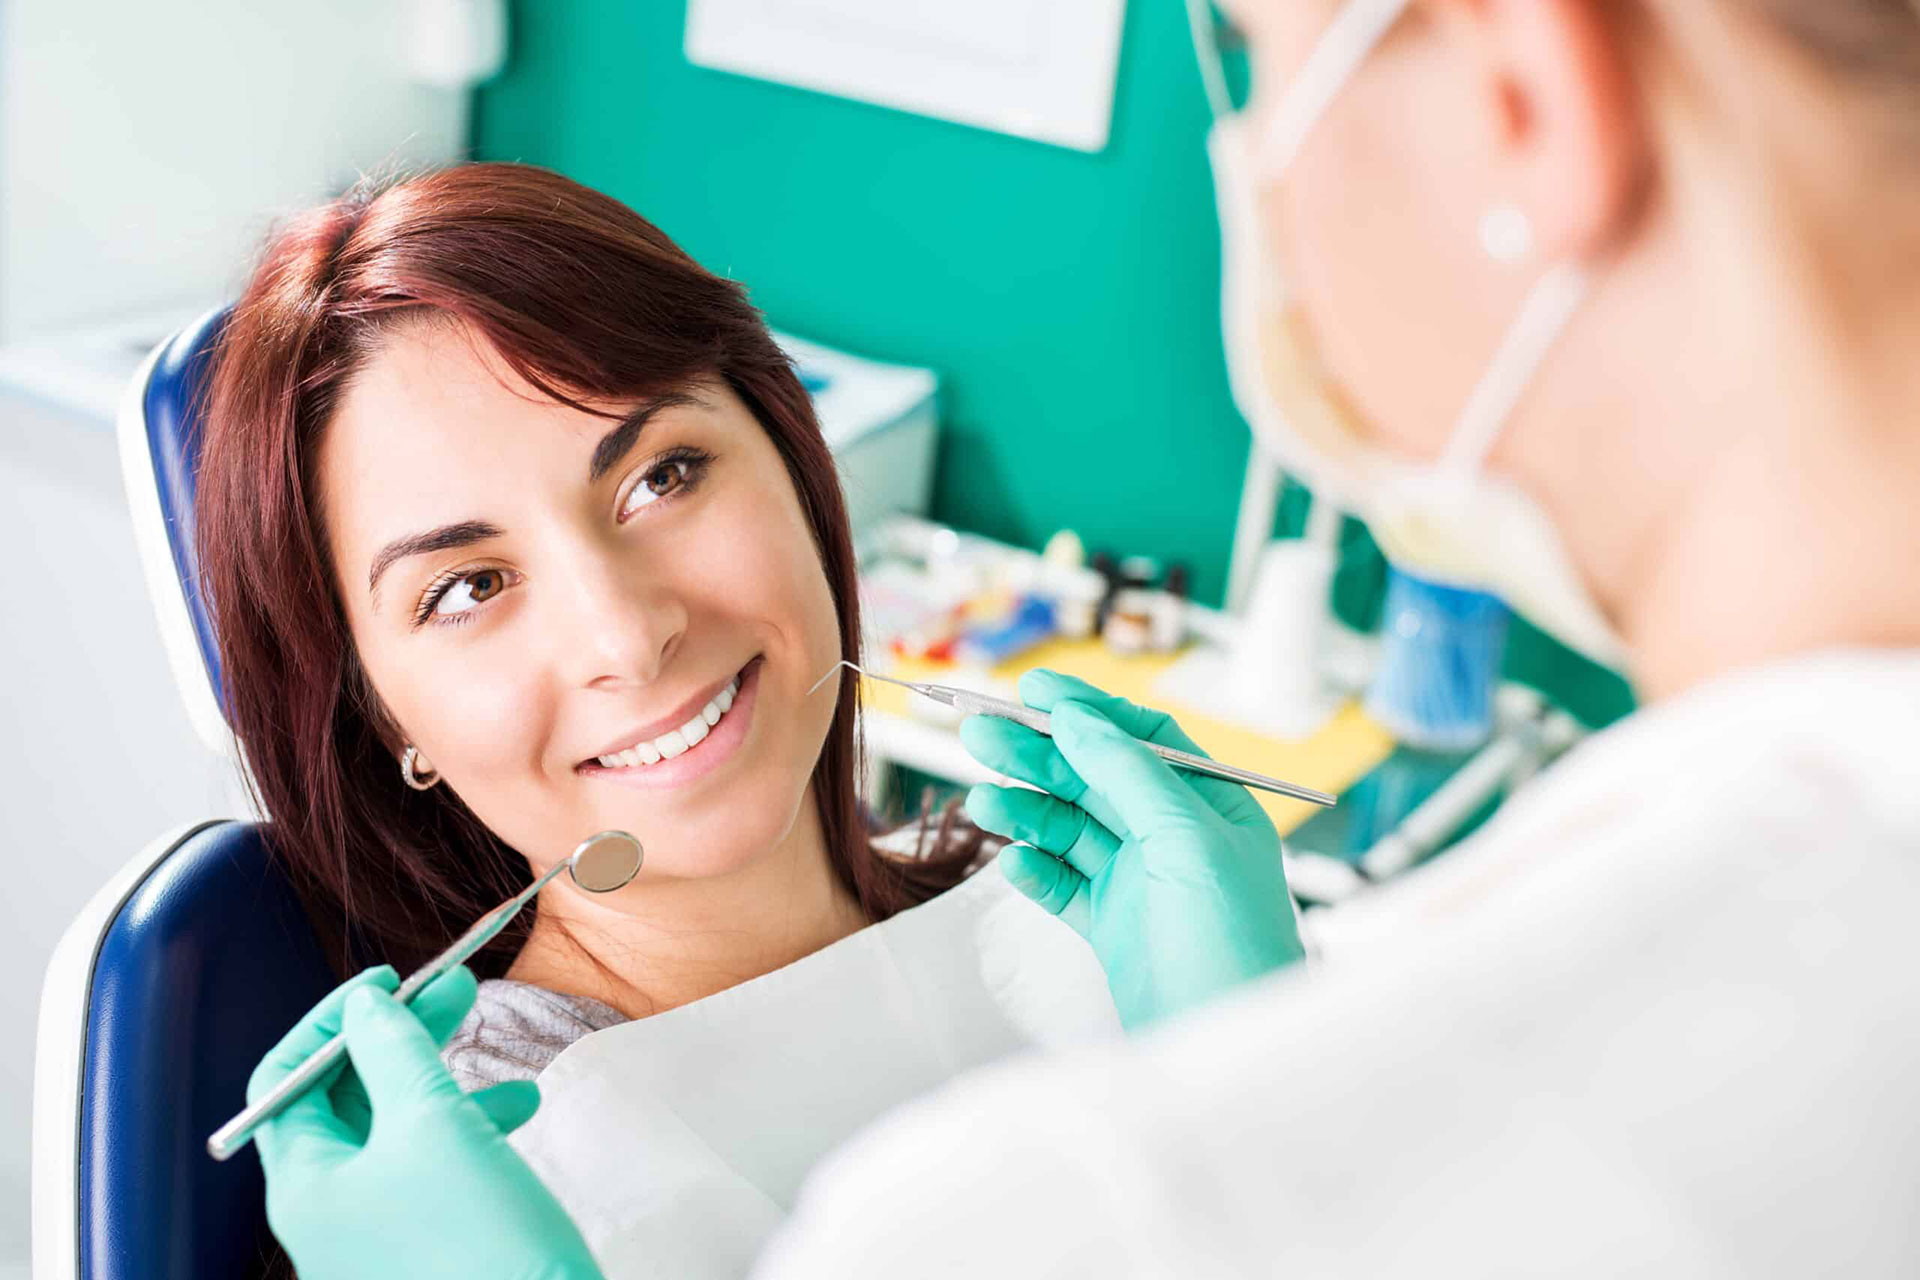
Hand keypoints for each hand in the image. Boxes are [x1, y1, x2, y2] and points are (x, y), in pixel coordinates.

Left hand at [250, 965, 602, 1279]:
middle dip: (400, 1035)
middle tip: (452, 988)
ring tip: (491, 1035)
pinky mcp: (428, 1248)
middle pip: (346, 1099)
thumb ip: (394, 1051)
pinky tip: (521, 1106)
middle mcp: (329, 1213)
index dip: (332, 1020)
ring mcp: (377, 1235)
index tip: (389, 982)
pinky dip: (470, 1126)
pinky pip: (434, 1169)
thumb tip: (366, 1006)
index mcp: (304, 1184)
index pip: (286, 1080)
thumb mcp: (433, 1123)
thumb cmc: (473, 1241)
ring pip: (398, 1129)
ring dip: (443, 1073)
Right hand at [961, 669, 1305, 1028]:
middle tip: (977, 734)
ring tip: (981, 803)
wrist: (1227, 1048)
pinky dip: (1034, 869)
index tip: (1032, 690)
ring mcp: (1141, 883)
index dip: (1087, 711)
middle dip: (1036, 756)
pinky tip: (1013, 861)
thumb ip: (1130, 775)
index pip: (1142, 739)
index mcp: (1209, 806)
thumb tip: (1080, 720)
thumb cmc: (1234, 947)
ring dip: (1025, 811)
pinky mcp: (1113, 928)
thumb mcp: (1187, 842)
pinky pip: (1062, 883)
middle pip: (1094, 779)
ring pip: (1069, 829)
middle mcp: (1174, 838)